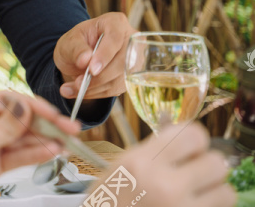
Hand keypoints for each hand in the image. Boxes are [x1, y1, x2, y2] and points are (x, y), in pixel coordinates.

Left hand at [0, 91, 79, 206]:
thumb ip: (4, 128)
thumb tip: (25, 108)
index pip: (8, 100)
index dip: (33, 107)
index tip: (54, 115)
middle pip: (19, 118)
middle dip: (45, 124)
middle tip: (69, 129)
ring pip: (21, 138)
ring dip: (43, 140)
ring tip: (66, 142)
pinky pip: (17, 155)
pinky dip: (34, 153)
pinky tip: (51, 152)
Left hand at [54, 12, 135, 100]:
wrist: (79, 57)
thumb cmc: (75, 43)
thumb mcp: (69, 41)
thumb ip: (76, 48)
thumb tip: (85, 60)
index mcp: (115, 22)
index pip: (115, 38)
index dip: (104, 55)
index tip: (91, 69)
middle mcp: (131, 40)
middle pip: (121, 62)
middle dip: (99, 77)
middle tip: (77, 84)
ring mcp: (135, 60)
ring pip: (120, 79)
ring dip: (95, 88)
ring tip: (72, 90)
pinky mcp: (132, 77)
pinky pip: (117, 89)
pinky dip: (97, 93)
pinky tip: (80, 93)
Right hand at [97, 123, 234, 206]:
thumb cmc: (109, 200)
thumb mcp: (122, 167)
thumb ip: (155, 150)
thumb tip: (188, 136)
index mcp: (142, 163)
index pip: (194, 136)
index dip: (194, 139)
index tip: (188, 146)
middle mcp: (165, 186)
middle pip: (217, 163)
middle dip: (207, 165)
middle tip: (193, 171)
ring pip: (226, 192)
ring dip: (213, 192)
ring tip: (194, 194)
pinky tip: (188, 206)